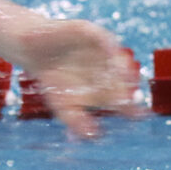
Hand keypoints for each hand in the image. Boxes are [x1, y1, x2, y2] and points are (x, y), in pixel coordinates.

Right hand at [18, 19, 141, 137]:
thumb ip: (77, 122)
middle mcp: (108, 69)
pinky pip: (103, 38)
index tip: (138, 116)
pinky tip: (112, 53)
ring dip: (124, 66)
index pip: (125, 98)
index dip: (133, 107)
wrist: (31, 51)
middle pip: (126, 79)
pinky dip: (109, 45)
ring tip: (125, 76)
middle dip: (130, 87)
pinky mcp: (91, 33)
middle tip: (131, 98)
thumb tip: (93, 136)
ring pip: (119, 58)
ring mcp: (102, 50)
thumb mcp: (63, 107)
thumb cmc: (51, 82)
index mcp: (106, 87)